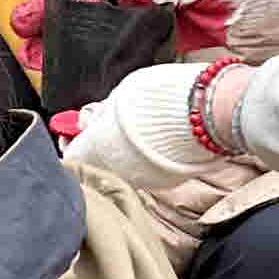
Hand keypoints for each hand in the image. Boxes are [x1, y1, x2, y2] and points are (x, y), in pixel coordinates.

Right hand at [10, 0, 235, 75]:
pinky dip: (106, 69)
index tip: (26, 20)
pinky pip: (128, 57)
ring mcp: (146, 19)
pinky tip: (84, 81)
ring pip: (99, 39)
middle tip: (28, 50)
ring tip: (44, 66)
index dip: (50, 4)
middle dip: (52, 32)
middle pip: (82, 15)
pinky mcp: (163, 41)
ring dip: (72, 54)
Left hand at [54, 62, 216, 195]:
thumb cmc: (159, 96)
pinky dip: (145, 158)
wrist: (208, 111)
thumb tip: (86, 120)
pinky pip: (147, 170)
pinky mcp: (165, 182)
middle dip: (98, 144)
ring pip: (123, 167)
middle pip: (97, 162)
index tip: (73, 129)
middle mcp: (115, 171)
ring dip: (122, 152)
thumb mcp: (121, 95)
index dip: (70, 139)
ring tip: (135, 129)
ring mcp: (142, 180)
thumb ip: (100, 113)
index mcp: (97, 149)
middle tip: (107, 123)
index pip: (71, 154)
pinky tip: (155, 140)